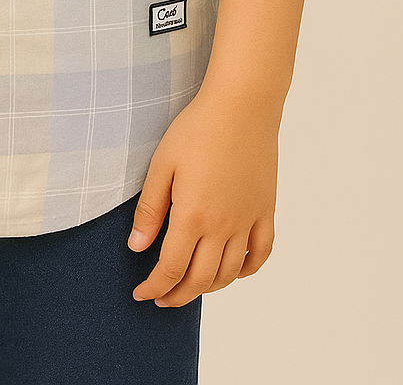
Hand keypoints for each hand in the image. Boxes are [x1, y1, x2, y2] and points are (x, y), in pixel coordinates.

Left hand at [127, 88, 278, 306]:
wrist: (242, 105)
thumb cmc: (197, 128)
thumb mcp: (162, 164)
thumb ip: (150, 209)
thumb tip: (136, 246)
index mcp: (193, 216)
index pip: (171, 270)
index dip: (154, 287)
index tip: (140, 293)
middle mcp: (223, 226)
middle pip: (200, 279)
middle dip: (177, 295)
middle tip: (161, 297)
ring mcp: (248, 220)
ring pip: (230, 273)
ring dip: (208, 287)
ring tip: (190, 284)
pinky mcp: (266, 209)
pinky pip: (261, 252)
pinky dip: (248, 270)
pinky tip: (234, 271)